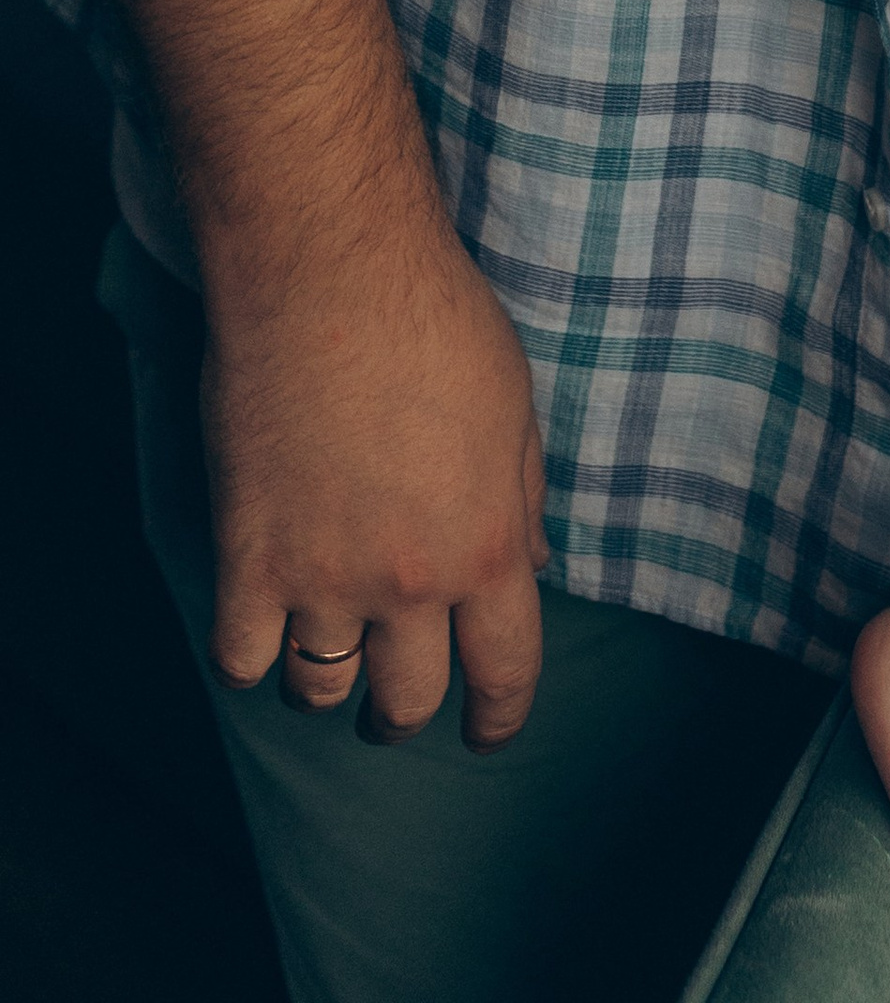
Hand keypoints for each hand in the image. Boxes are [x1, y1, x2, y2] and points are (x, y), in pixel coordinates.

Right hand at [201, 208, 550, 748]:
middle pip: (406, 700)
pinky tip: (262, 628)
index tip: (488, 732)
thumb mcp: (514, 410)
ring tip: (327, 659)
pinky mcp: (247, 557)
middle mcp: (409, 582)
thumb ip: (521, 500)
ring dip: (327, 686)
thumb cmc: (435, 322)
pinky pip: (240, 660)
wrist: (331, 275)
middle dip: (404, 710)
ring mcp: (322, 577)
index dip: (499, 718)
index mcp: (488, 547)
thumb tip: (529, 569)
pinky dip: (251, 656)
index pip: (505, 673)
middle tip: (392, 701)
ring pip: (318, 692)